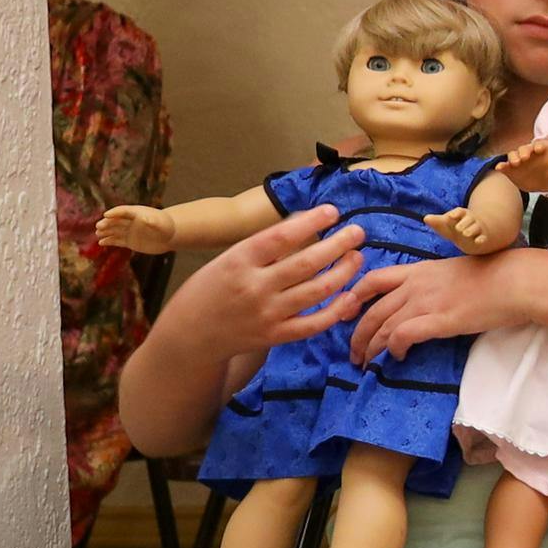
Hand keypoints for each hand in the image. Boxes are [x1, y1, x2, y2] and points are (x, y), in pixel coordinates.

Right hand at [96, 204, 177, 252]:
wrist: (170, 236)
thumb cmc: (167, 227)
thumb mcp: (161, 224)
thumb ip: (153, 221)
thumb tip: (145, 219)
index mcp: (137, 213)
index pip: (123, 211)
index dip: (115, 213)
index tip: (106, 215)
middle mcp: (131, 222)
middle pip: (116, 221)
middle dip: (107, 223)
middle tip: (99, 226)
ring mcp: (130, 231)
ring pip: (115, 231)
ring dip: (106, 232)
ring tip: (98, 234)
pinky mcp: (130, 241)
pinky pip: (117, 241)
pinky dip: (109, 241)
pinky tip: (101, 243)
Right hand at [158, 205, 365, 359]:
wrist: (189, 335)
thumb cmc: (211, 288)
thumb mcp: (228, 258)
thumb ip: (264, 245)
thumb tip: (304, 220)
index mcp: (239, 260)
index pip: (281, 236)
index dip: (311, 222)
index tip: (333, 211)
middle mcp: (254, 287)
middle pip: (306, 263)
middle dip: (337, 245)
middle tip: (358, 232)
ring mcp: (267, 314)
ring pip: (316, 291)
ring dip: (343, 273)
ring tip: (358, 256)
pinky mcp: (276, 336)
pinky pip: (314, 324)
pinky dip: (336, 311)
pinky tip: (351, 296)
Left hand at [348, 252, 519, 363]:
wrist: (513, 281)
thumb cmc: (494, 276)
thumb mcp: (455, 272)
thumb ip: (435, 284)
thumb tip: (429, 301)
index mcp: (419, 270)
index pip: (374, 280)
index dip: (354, 297)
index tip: (345, 313)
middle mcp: (415, 285)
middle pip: (372, 310)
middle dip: (357, 335)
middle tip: (354, 354)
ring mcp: (425, 303)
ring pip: (382, 327)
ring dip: (370, 348)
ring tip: (367, 364)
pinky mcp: (437, 321)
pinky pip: (402, 336)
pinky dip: (394, 349)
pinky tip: (398, 358)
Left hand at [425, 206, 488, 249]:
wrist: (470, 235)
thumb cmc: (455, 227)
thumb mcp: (445, 224)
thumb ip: (436, 222)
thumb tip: (426, 218)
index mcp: (461, 214)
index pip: (460, 211)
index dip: (456, 213)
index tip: (450, 216)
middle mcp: (470, 220)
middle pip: (469, 219)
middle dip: (464, 223)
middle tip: (458, 228)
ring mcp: (477, 228)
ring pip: (476, 227)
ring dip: (471, 230)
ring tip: (465, 233)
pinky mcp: (482, 237)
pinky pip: (483, 237)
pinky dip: (481, 239)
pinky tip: (478, 241)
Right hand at [501, 139, 547, 192]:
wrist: (544, 180)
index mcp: (539, 151)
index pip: (537, 146)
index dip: (537, 146)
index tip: (539, 149)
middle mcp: (527, 154)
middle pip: (523, 149)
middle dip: (523, 152)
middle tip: (524, 158)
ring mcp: (518, 161)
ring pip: (513, 156)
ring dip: (512, 158)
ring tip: (514, 163)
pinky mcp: (511, 170)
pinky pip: (505, 166)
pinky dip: (501, 166)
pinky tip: (499, 168)